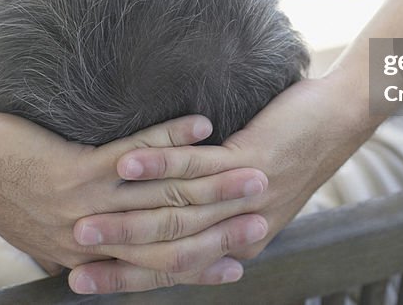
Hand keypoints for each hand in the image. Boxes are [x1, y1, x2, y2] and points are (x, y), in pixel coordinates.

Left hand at [0, 110, 271, 282]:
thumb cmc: (3, 193)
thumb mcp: (45, 233)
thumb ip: (82, 242)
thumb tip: (108, 249)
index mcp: (91, 256)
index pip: (162, 266)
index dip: (207, 262)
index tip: (243, 255)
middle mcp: (96, 238)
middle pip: (175, 233)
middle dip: (226, 221)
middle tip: (266, 207)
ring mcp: (89, 205)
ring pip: (165, 196)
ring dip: (214, 178)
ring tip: (252, 166)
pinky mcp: (79, 171)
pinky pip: (138, 154)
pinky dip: (173, 137)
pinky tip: (203, 123)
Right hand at [69, 75, 367, 292]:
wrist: (334, 122)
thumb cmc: (287, 151)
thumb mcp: (246, 195)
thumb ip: (208, 212)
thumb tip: (159, 217)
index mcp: (237, 244)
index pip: (171, 269)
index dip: (123, 276)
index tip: (78, 278)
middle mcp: (240, 230)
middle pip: (165, 249)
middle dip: (114, 253)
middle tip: (69, 253)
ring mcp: (242, 197)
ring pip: (173, 211)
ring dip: (124, 214)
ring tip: (80, 215)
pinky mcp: (248, 162)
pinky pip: (195, 167)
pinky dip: (156, 163)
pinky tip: (124, 161)